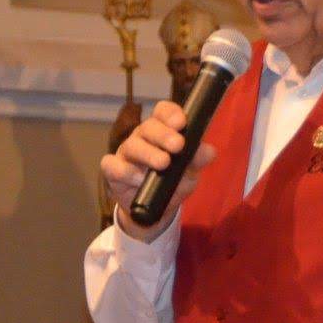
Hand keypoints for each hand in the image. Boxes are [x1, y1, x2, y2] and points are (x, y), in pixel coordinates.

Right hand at [100, 100, 215, 240]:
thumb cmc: (173, 183)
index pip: (163, 112)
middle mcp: (142, 137)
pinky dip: (125, 171)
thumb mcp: (190, 173)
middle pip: (148, 127)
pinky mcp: (113, 170)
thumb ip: (198, 160)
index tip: (181, 122)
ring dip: (148, 153)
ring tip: (163, 164)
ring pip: (132, 145)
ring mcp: (126, 153)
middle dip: (164, 134)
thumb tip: (210, 151)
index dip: (170, 113)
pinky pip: (112, 166)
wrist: (156, 210)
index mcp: (162, 131)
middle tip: (178, 145)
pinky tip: (139, 179)